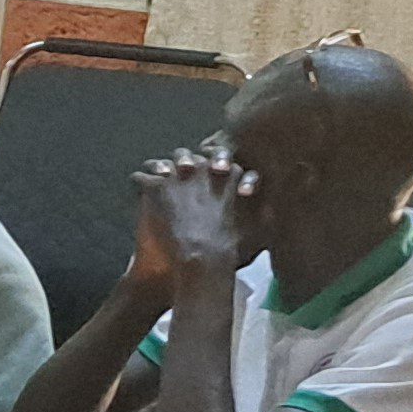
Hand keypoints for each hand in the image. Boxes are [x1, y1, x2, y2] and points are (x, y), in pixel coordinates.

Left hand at [137, 151, 253, 282]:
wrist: (202, 256)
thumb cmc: (232, 246)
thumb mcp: (258, 224)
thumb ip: (264, 210)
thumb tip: (274, 208)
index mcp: (229, 174)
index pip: (220, 156)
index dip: (214, 162)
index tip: (211, 171)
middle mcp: (203, 168)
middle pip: (189, 155)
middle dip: (184, 160)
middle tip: (181, 171)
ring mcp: (178, 175)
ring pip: (163, 162)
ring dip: (159, 168)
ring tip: (157, 176)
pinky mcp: (156, 186)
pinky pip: (140, 176)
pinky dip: (139, 183)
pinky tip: (137, 188)